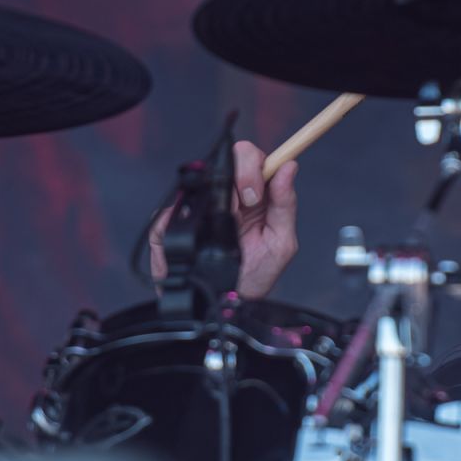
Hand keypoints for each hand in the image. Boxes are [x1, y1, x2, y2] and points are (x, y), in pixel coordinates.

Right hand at [148, 140, 298, 299]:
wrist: (222, 303)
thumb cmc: (252, 275)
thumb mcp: (280, 243)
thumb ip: (286, 205)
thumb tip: (290, 168)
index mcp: (255, 195)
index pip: (255, 159)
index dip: (256, 166)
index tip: (257, 193)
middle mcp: (226, 195)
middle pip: (231, 157)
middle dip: (242, 174)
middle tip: (247, 203)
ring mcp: (197, 204)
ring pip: (202, 175)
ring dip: (217, 194)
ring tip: (228, 222)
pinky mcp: (171, 220)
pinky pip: (173, 207)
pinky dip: (185, 215)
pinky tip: (200, 233)